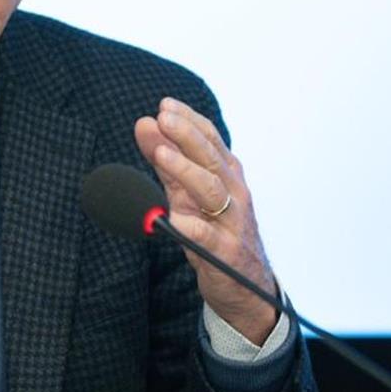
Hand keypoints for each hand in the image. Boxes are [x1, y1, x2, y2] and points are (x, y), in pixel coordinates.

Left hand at [134, 97, 277, 344]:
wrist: (245, 286)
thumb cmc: (213, 230)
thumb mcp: (187, 193)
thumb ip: (166, 161)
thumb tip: (145, 124)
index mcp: (226, 175)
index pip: (210, 140)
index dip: (189, 120)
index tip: (165, 105)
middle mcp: (233, 193)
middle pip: (211, 159)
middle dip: (186, 135)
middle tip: (162, 118)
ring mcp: (231, 222)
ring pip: (211, 191)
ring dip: (185, 170)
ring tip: (161, 154)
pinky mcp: (225, 252)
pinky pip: (207, 237)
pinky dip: (191, 226)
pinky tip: (174, 218)